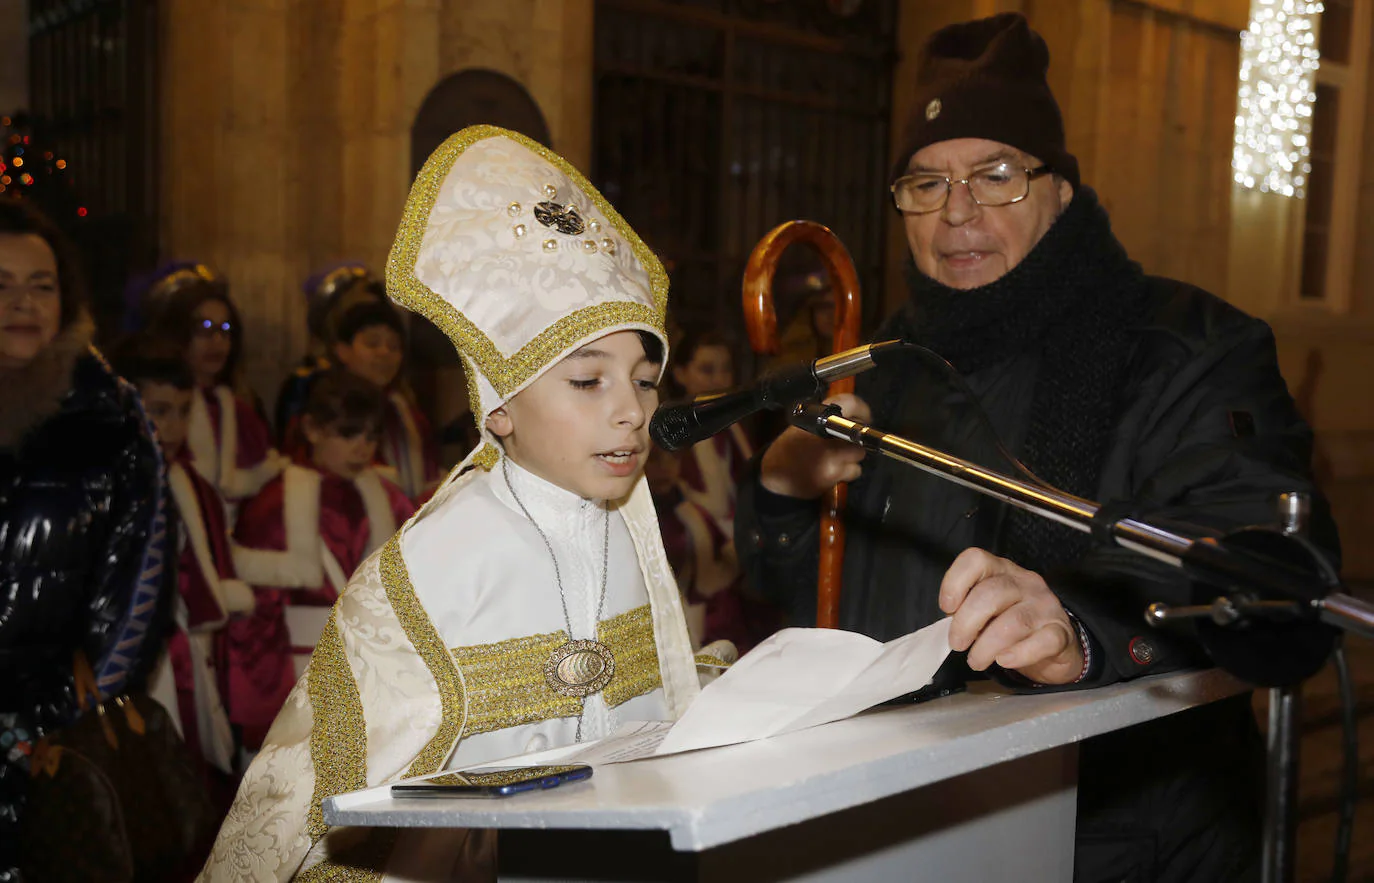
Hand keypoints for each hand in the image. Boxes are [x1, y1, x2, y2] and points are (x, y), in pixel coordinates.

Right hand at [759, 393, 870, 499]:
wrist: (774, 476)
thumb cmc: (789, 450)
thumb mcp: (802, 426)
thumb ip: (827, 420)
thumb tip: (855, 418)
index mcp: (816, 416)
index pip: (850, 402)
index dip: (862, 409)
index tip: (865, 416)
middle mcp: (825, 432)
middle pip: (860, 433)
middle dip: (854, 440)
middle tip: (843, 444)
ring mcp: (830, 454)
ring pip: (859, 454)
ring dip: (851, 458)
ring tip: (833, 460)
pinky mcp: (833, 473)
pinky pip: (854, 471)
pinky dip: (847, 473)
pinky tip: (831, 472)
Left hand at [939, 548, 1083, 684]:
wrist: (1054, 645)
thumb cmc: (1011, 625)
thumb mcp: (987, 611)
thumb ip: (967, 611)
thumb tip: (948, 627)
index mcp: (1001, 571)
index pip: (976, 560)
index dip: (955, 582)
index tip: (947, 608)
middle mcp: (1025, 583)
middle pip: (990, 594)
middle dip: (966, 623)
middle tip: (958, 644)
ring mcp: (1046, 606)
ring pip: (1013, 622)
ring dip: (986, 646)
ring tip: (976, 660)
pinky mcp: (1060, 632)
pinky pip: (1042, 642)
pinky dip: (1019, 654)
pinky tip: (1004, 660)